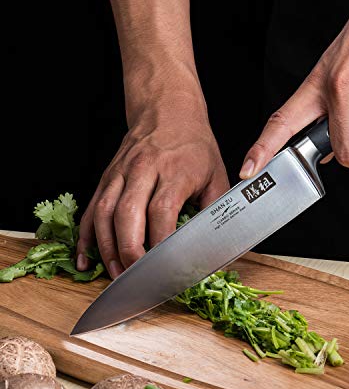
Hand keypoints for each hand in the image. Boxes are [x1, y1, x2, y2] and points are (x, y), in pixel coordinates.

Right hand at [76, 102, 228, 278]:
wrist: (167, 110)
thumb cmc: (195, 145)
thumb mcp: (216, 173)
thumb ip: (217, 209)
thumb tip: (222, 244)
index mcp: (175, 170)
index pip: (162, 211)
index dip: (161, 242)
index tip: (167, 267)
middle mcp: (144, 169)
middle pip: (128, 214)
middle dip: (130, 251)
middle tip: (138, 278)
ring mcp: (121, 172)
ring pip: (104, 213)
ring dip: (107, 247)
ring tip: (116, 273)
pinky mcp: (107, 176)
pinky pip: (90, 208)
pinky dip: (85, 235)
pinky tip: (86, 256)